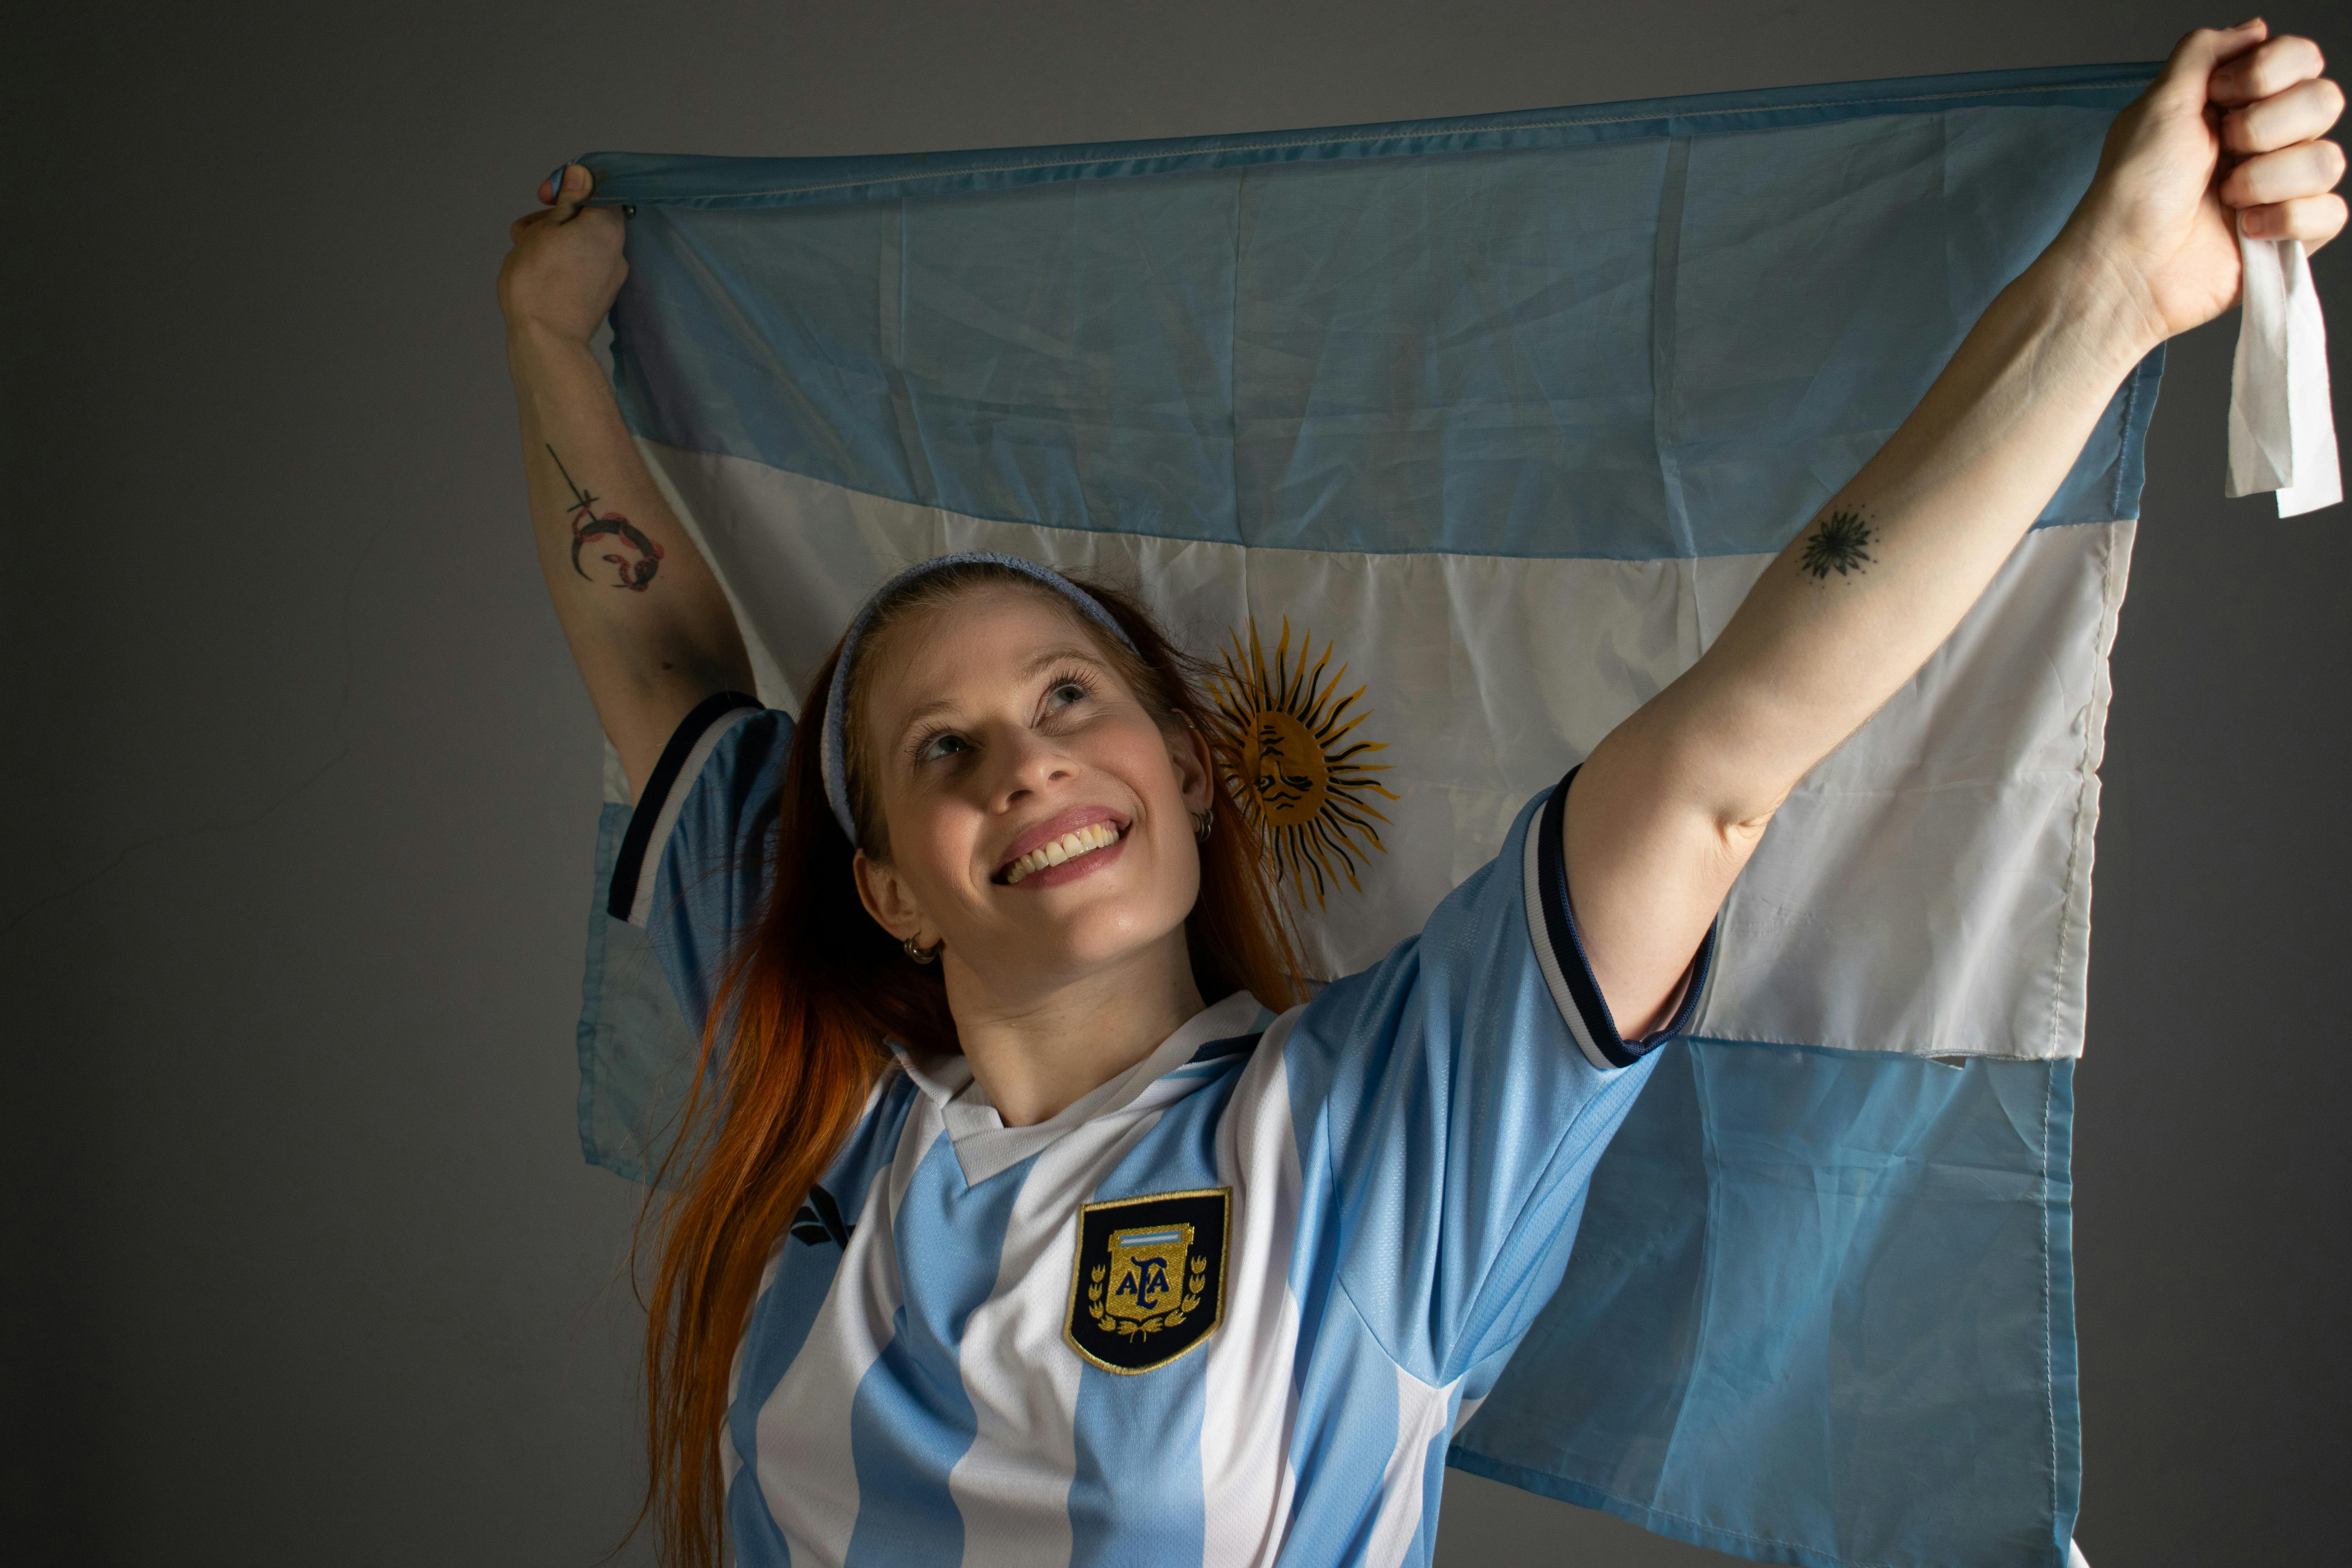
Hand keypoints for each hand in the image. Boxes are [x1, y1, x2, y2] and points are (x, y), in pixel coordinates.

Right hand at [496, 164, 627, 343]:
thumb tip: (582, 175)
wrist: (546, 340)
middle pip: (585, 220)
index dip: (569, 188)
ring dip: (551, 242)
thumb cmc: (539, 280)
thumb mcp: (544, 229)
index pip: (598, 192)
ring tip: (524, 255)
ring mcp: (610, 278)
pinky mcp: (599, 298)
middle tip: (527, 232)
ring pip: (578, 245)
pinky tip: (535, 274)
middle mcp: (618, 252)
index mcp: (608, 228)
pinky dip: (559, 265)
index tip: (545, 197)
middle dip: (553, 220)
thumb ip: (566, 202)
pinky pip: (579, 269)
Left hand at [2058, 20, 2344, 349]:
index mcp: (2238, 104)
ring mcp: (2281, 189)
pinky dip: (2284, 220)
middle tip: (2221, 151)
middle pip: (2324, 101)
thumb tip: (2253, 29)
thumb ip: (2204, 52)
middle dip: (2265, 126)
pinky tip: (2243, 230)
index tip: (2221, 97)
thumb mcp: (2160, 103)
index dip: (2268, 73)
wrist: (2126, 264)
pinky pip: (2330, 212)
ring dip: (2267, 178)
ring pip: (2328, 160)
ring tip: (2224, 198)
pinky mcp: (2289, 236)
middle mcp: (2266, 141)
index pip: (2301, 58)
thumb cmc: (2133, 189)